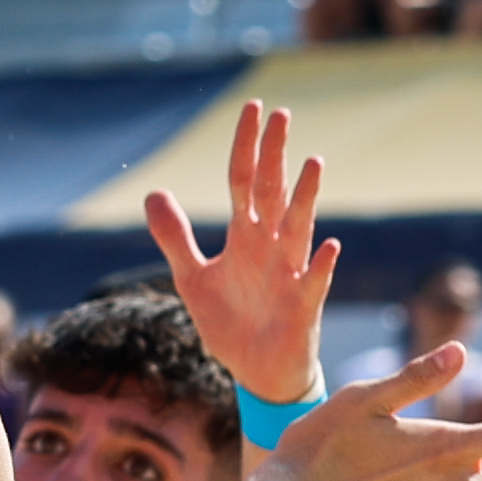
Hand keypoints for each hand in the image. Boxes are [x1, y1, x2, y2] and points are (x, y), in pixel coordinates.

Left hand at [133, 93, 340, 404]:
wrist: (256, 373)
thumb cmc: (232, 321)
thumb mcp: (193, 277)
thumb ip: (175, 237)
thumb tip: (153, 193)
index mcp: (245, 236)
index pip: (244, 180)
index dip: (246, 146)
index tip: (253, 107)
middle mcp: (270, 247)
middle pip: (274, 192)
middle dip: (276, 156)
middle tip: (281, 114)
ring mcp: (290, 274)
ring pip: (298, 228)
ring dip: (305, 198)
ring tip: (313, 162)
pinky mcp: (302, 306)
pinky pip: (314, 282)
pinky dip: (321, 265)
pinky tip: (328, 246)